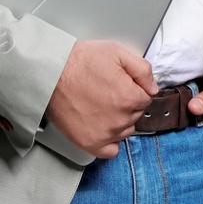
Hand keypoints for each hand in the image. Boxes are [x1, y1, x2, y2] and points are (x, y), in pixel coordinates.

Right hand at [44, 40, 157, 158]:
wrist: (50, 75)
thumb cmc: (80, 62)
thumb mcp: (117, 52)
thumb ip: (143, 70)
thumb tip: (153, 87)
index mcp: (129, 97)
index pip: (146, 98)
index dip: (134, 89)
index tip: (121, 84)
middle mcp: (120, 119)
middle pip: (135, 114)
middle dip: (127, 103)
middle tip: (107, 91)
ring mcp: (105, 134)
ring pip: (125, 130)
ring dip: (119, 120)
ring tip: (100, 105)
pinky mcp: (90, 144)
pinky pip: (111, 150)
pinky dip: (110, 141)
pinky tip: (103, 127)